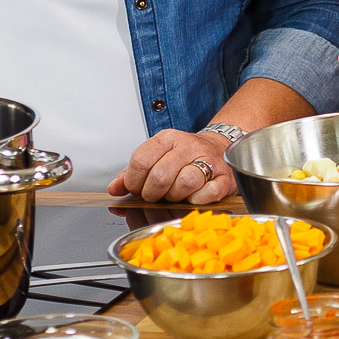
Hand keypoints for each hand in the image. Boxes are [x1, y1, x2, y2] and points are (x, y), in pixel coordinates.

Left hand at [109, 127, 236, 205]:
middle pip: (161, 175)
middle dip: (153, 193)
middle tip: (155, 196)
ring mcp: (209, 160)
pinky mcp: (224, 177)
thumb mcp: (155, 158)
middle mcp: (188, 146)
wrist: (218, 150)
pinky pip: (208, 192)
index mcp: (167, 139)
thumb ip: (131, 174)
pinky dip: (198, 200)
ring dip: (176, 196)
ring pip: (186, 182)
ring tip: (175, 195)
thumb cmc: (182, 159)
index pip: (141, 159)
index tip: (136, 189)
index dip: (133, 181)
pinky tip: (194, 197)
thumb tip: (114, 189)